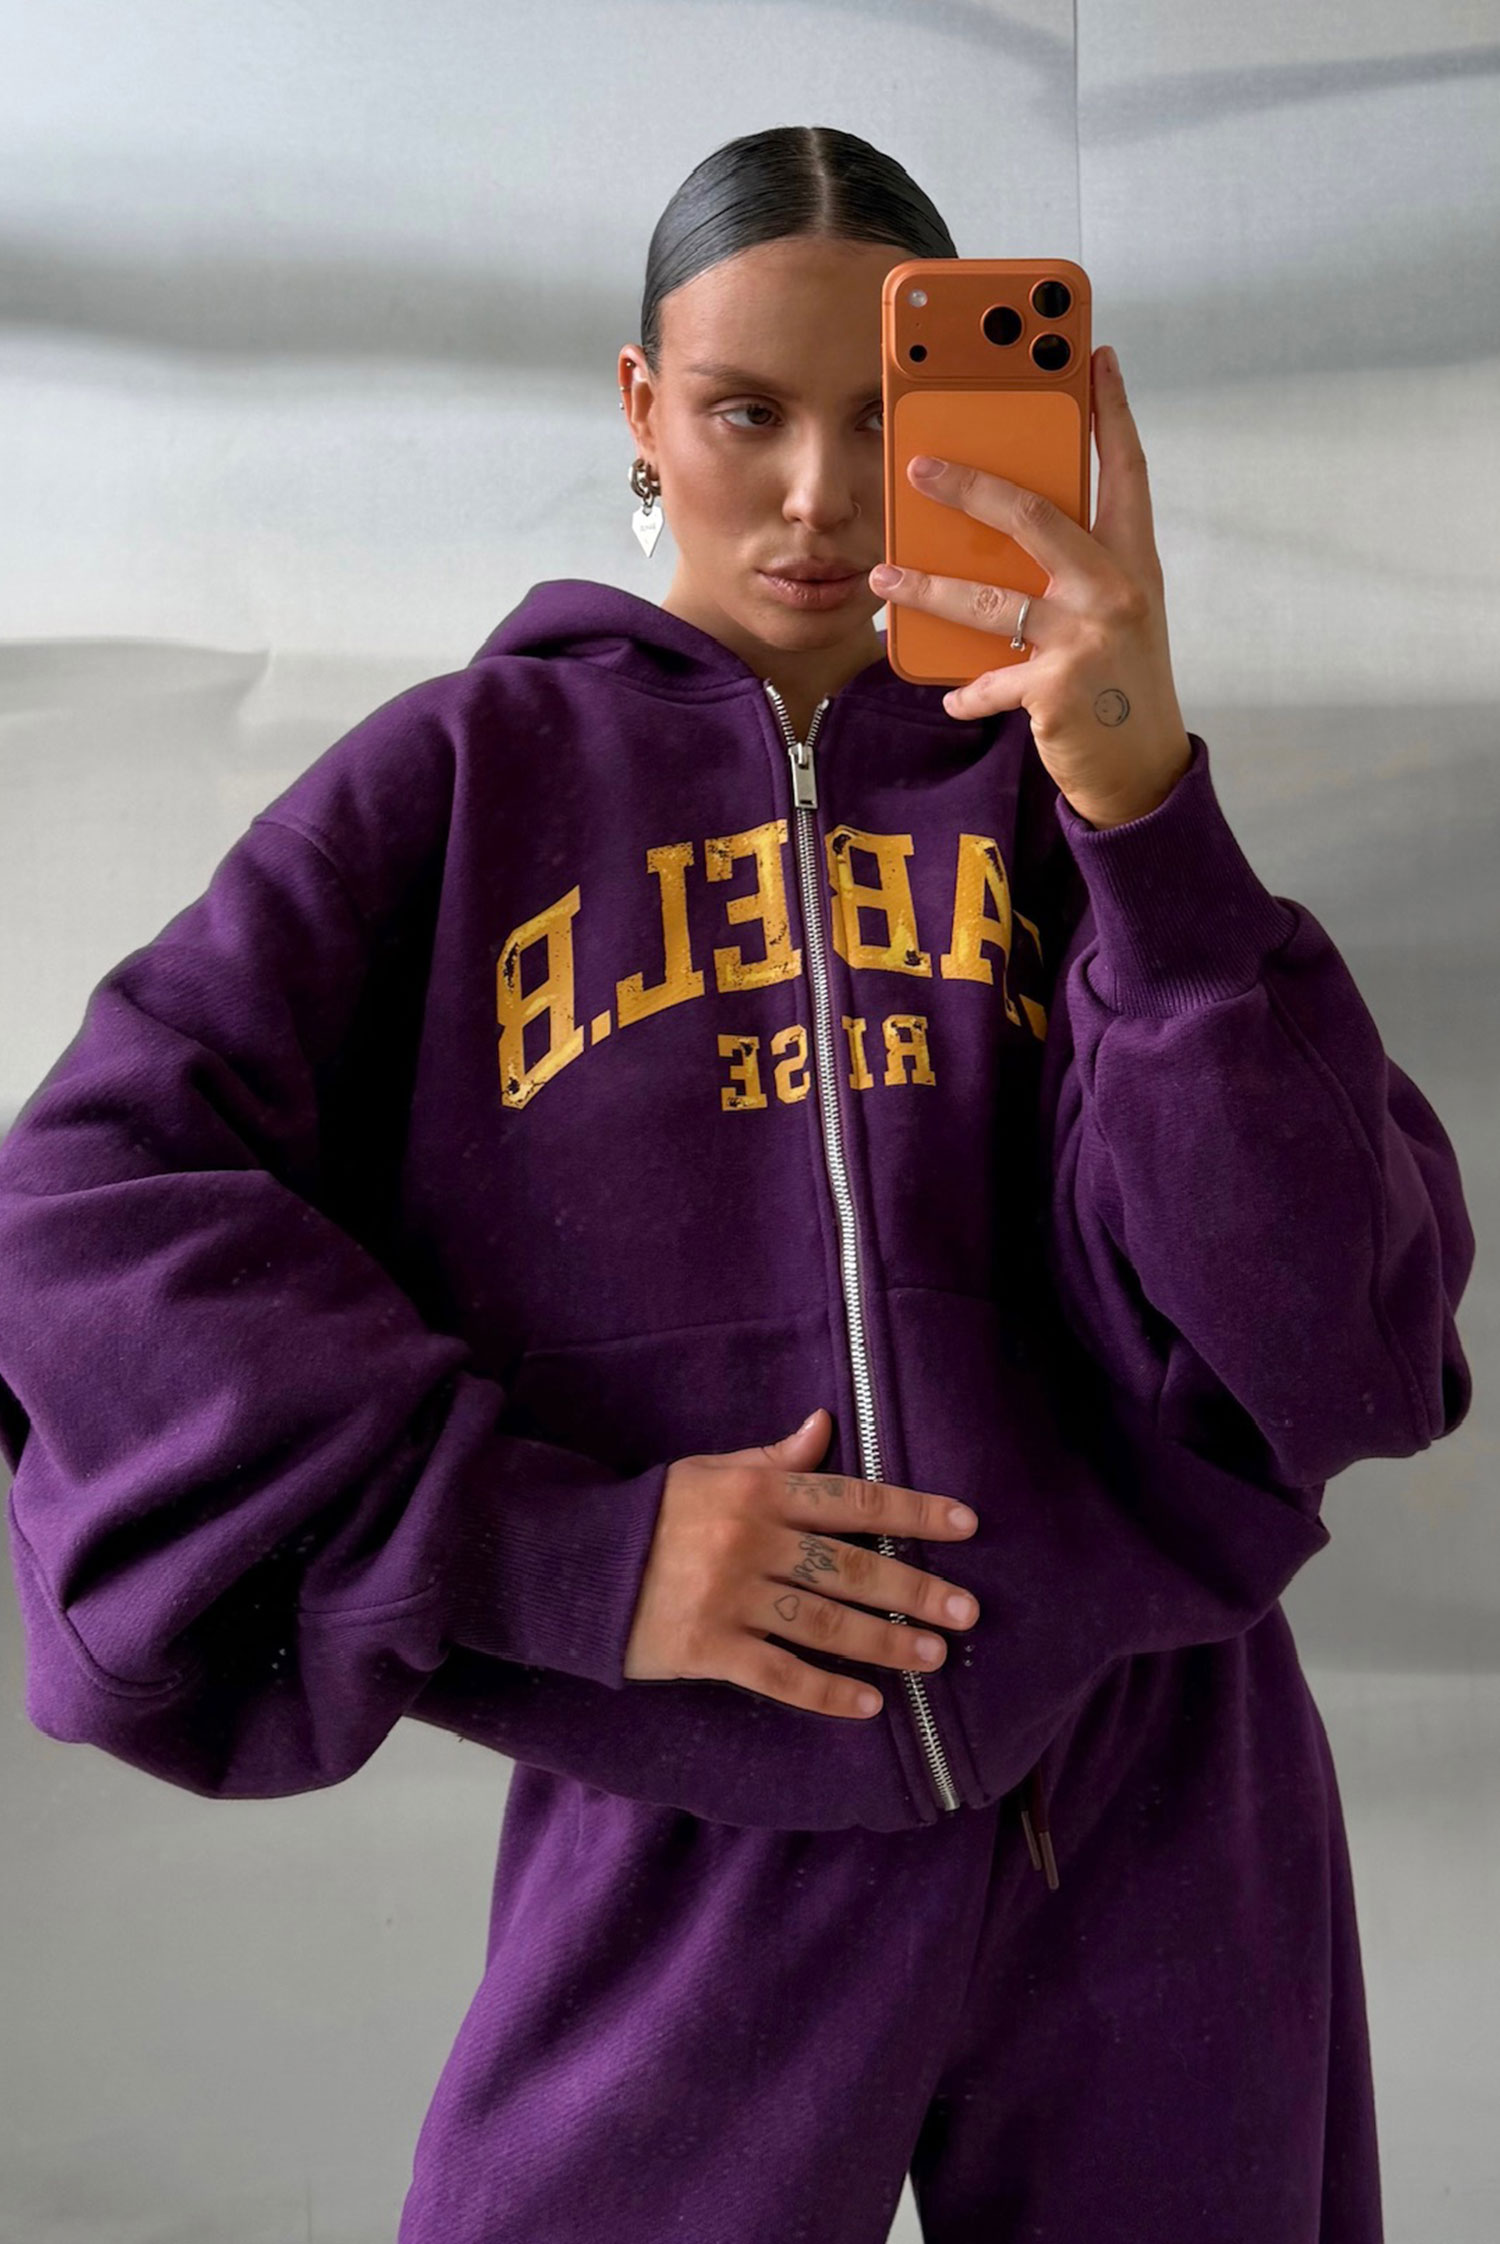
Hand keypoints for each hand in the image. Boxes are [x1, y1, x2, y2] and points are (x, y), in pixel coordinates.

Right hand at [622, 1407, 980, 1719]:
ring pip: (824, 1624)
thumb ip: (773, 1458)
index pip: (853, 1500)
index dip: (913, 1511)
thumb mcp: (711, 1471)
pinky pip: (779, 1675)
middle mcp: (752, 1542)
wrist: (574, 1564)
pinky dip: (825, 1693)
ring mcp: (730, 1598)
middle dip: (915, 1590)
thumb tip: (825, 1426)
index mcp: (758, 1492)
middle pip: (850, 1568)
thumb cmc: (653, 1513)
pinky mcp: (706, 1648)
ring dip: (884, 1643)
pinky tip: (868, 1705)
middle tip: (967, 1611)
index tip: (966, 1524)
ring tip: (932, 1657)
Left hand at [869, 344, 1193, 829]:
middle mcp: (1116, 589)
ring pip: (989, 600)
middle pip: (1035, 516)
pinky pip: (990, 680)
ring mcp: (1089, 638)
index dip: (1112, 411)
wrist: (1143, 770)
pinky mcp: (1059, 689)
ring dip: (927, 590)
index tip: (1095, 357)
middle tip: (918, 467)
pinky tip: (949, 694)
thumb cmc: (1117, 683)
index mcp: (1133, 561)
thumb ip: (1070, 571)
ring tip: (883, 582)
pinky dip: (966, 690)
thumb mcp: (1109, 615)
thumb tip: (994, 535)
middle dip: (970, 487)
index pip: (1126, 471)